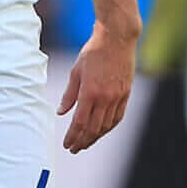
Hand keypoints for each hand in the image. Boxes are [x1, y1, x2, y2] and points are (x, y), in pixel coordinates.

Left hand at [57, 22, 135, 153]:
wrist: (117, 39)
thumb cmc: (93, 52)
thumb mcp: (76, 71)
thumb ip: (69, 95)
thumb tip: (60, 112)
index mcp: (90, 92)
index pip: (79, 122)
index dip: (73, 136)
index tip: (67, 144)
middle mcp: (105, 98)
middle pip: (93, 128)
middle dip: (83, 141)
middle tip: (74, 148)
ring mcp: (118, 97)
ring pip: (106, 126)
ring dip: (95, 137)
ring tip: (86, 142)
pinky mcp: (126, 94)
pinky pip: (118, 117)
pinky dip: (109, 127)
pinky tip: (102, 131)